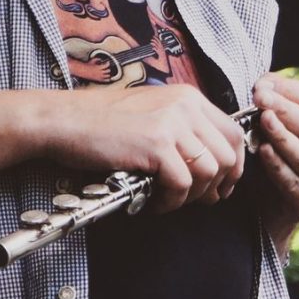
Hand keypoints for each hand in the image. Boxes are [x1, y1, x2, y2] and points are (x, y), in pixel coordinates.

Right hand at [43, 81, 248, 211]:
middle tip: (197, 200)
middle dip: (217, 185)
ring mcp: (172, 123)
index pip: (233, 132)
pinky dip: (170, 201)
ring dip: (192, 195)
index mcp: (188, 97)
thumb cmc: (101, 122)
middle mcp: (185, 105)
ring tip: (169, 199)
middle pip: (227, 154)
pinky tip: (152, 201)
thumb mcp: (152, 113)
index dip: (232, 165)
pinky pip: (182, 184)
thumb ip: (182, 129)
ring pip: (209, 171)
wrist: (65, 120)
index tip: (221, 185)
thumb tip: (208, 162)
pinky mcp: (156, 144)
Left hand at [252, 73, 298, 252]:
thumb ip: (284, 100)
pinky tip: (262, 150)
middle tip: (260, 98)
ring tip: (263, 120)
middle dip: (285, 110)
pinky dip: (276, 164)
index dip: (294, 90)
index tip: (267, 84)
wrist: (278, 199)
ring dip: (281, 135)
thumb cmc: (288, 151)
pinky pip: (292, 180)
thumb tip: (265, 84)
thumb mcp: (293, 123)